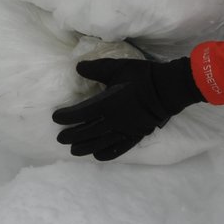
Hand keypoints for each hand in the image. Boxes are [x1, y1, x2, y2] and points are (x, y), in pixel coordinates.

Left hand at [52, 48, 203, 160]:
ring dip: (85, 147)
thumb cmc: (141, 76)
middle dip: (72, 135)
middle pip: (87, 132)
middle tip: (60, 138)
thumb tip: (78, 68)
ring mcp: (125, 130)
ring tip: (74, 151)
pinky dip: (107, 153)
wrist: (167, 89)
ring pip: (100, 143)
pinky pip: (119, 148)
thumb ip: (96, 69)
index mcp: (106, 103)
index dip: (66, 116)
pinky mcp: (136, 135)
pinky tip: (98, 156)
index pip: (80, 113)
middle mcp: (113, 121)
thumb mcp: (116, 67)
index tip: (56, 117)